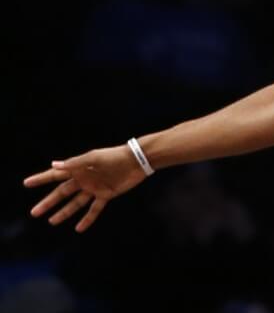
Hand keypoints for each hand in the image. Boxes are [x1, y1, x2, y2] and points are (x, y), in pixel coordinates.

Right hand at [24, 146, 147, 231]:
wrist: (136, 160)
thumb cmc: (113, 156)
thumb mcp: (92, 158)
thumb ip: (74, 163)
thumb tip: (53, 165)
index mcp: (79, 168)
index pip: (56, 175)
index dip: (42, 178)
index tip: (26, 183)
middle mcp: (84, 179)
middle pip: (62, 193)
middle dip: (48, 202)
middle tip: (34, 212)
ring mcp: (95, 188)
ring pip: (75, 203)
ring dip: (64, 212)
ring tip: (51, 221)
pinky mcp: (106, 194)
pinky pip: (94, 209)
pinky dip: (87, 219)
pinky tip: (78, 228)